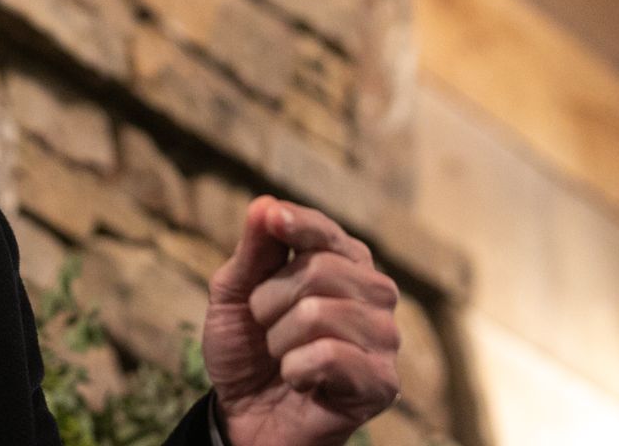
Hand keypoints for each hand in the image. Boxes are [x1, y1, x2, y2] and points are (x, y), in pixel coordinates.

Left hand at [203, 196, 400, 445]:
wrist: (245, 416)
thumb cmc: (247, 349)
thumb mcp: (235, 294)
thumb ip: (254, 250)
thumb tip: (266, 203)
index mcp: (344, 263)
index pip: (324, 231)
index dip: (296, 223)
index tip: (272, 218)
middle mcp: (374, 294)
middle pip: (319, 268)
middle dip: (269, 301)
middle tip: (266, 328)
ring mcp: (384, 338)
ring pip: (320, 312)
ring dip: (279, 340)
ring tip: (283, 357)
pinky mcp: (382, 382)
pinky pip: (328, 355)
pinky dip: (295, 370)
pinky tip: (300, 381)